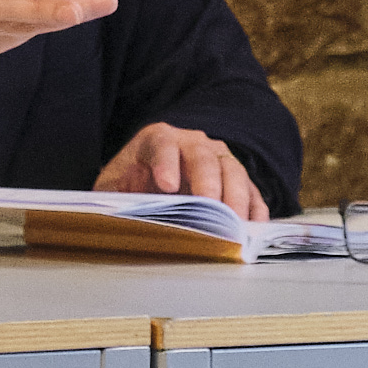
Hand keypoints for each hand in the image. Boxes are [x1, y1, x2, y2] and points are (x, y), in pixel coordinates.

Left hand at [98, 123, 265, 219]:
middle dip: (208, 183)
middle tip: (211, 208)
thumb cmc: (131, 184)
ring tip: (236, 225)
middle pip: (203, 158)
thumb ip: (114, 194)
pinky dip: (255, 209)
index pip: (162, 144)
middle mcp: (192, 143)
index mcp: (158, 139)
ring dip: (236, 198)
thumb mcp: (112, 188)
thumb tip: (119, 207)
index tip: (166, 186)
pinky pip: (251, 191)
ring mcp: (219, 159)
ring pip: (233, 171)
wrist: (151, 178)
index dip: (165, 163)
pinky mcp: (237, 180)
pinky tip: (253, 228)